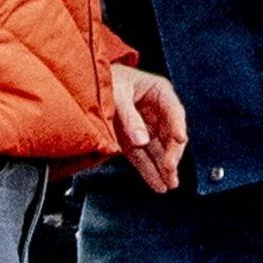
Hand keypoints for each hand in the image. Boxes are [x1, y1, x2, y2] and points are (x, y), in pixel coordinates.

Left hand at [110, 65, 187, 193]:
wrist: (82, 80)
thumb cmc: (104, 79)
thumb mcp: (115, 93)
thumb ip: (128, 116)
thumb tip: (141, 140)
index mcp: (157, 91)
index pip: (173, 111)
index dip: (177, 125)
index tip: (180, 139)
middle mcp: (155, 111)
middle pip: (169, 135)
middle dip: (171, 153)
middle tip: (170, 168)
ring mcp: (144, 127)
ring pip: (158, 150)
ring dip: (164, 168)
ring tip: (169, 184)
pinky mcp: (132, 140)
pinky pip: (143, 157)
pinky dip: (149, 170)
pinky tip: (157, 183)